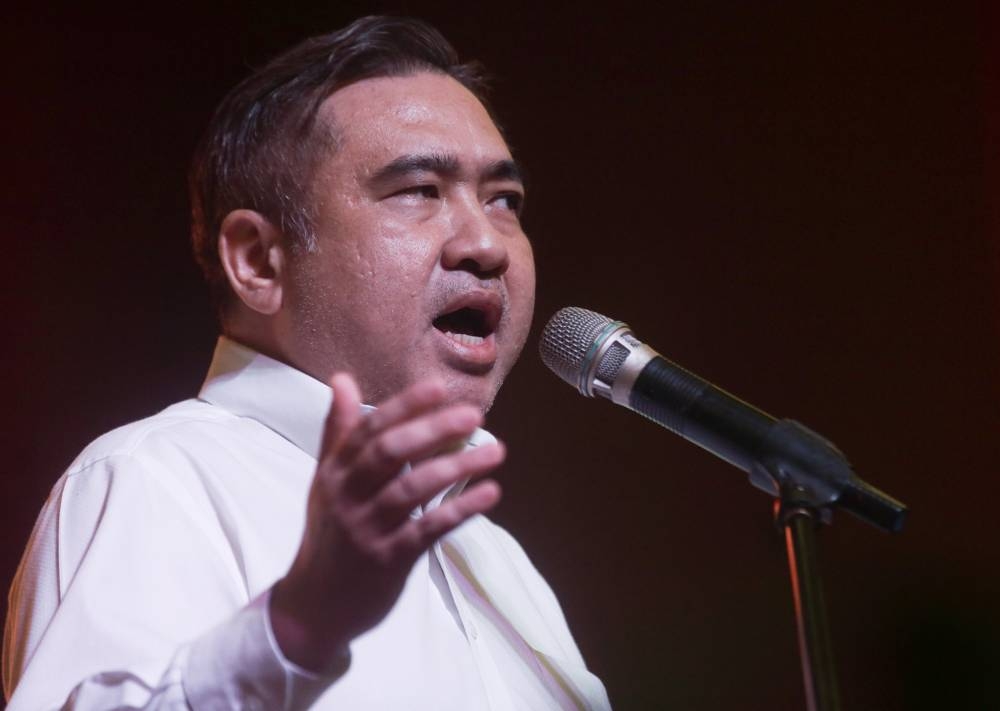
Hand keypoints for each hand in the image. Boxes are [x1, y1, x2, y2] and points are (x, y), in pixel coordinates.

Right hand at [269, 373, 503, 671]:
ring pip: (412, 489)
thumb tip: (342, 379)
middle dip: (433, 430)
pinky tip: (489, 493)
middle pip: (390, 453)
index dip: (404, 406)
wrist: (315, 605)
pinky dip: (460, 510)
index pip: (369, 430)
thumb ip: (340, 432)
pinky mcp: (388, 560)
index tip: (439, 387)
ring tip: (495, 451)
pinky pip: (428, 529)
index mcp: (335, 472)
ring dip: (456, 466)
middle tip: (474, 414)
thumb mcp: (327, 481)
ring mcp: (367, 530)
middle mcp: (347, 497)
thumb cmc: (330, 533)